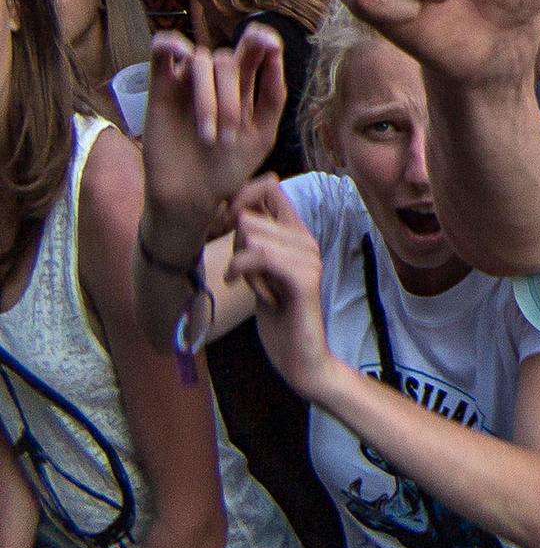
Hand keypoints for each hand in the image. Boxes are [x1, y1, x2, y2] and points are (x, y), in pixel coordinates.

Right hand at [138, 26, 287, 236]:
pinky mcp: (160, 89)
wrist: (190, 197)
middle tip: (229, 135)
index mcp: (243, 88)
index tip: (271, 45)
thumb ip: (271, 97)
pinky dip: (170, 43)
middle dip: (231, 95)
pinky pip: (162, 52)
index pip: (253, 50)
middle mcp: (216, 80)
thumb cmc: (227, 170)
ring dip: (208, 98)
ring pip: (200, 59)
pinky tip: (180, 53)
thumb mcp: (261, 136)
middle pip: (227, 59)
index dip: (263, 39)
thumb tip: (275, 56)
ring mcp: (187, 83)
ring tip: (208, 136)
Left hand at [222, 179, 337, 397]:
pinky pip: (260, 256)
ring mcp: (308, 257)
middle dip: (232, 243)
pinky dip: (242, 269)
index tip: (223, 230)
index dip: (239, 198)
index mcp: (297, 235)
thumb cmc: (280, 321)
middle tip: (239, 271)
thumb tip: (232, 218)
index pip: (269, 188)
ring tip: (246, 283)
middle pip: (249, 214)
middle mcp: (306, 240)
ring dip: (238, 261)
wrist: (302, 359)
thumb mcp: (261, 276)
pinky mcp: (304, 278)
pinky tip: (237, 284)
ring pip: (251, 234)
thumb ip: (255, 248)